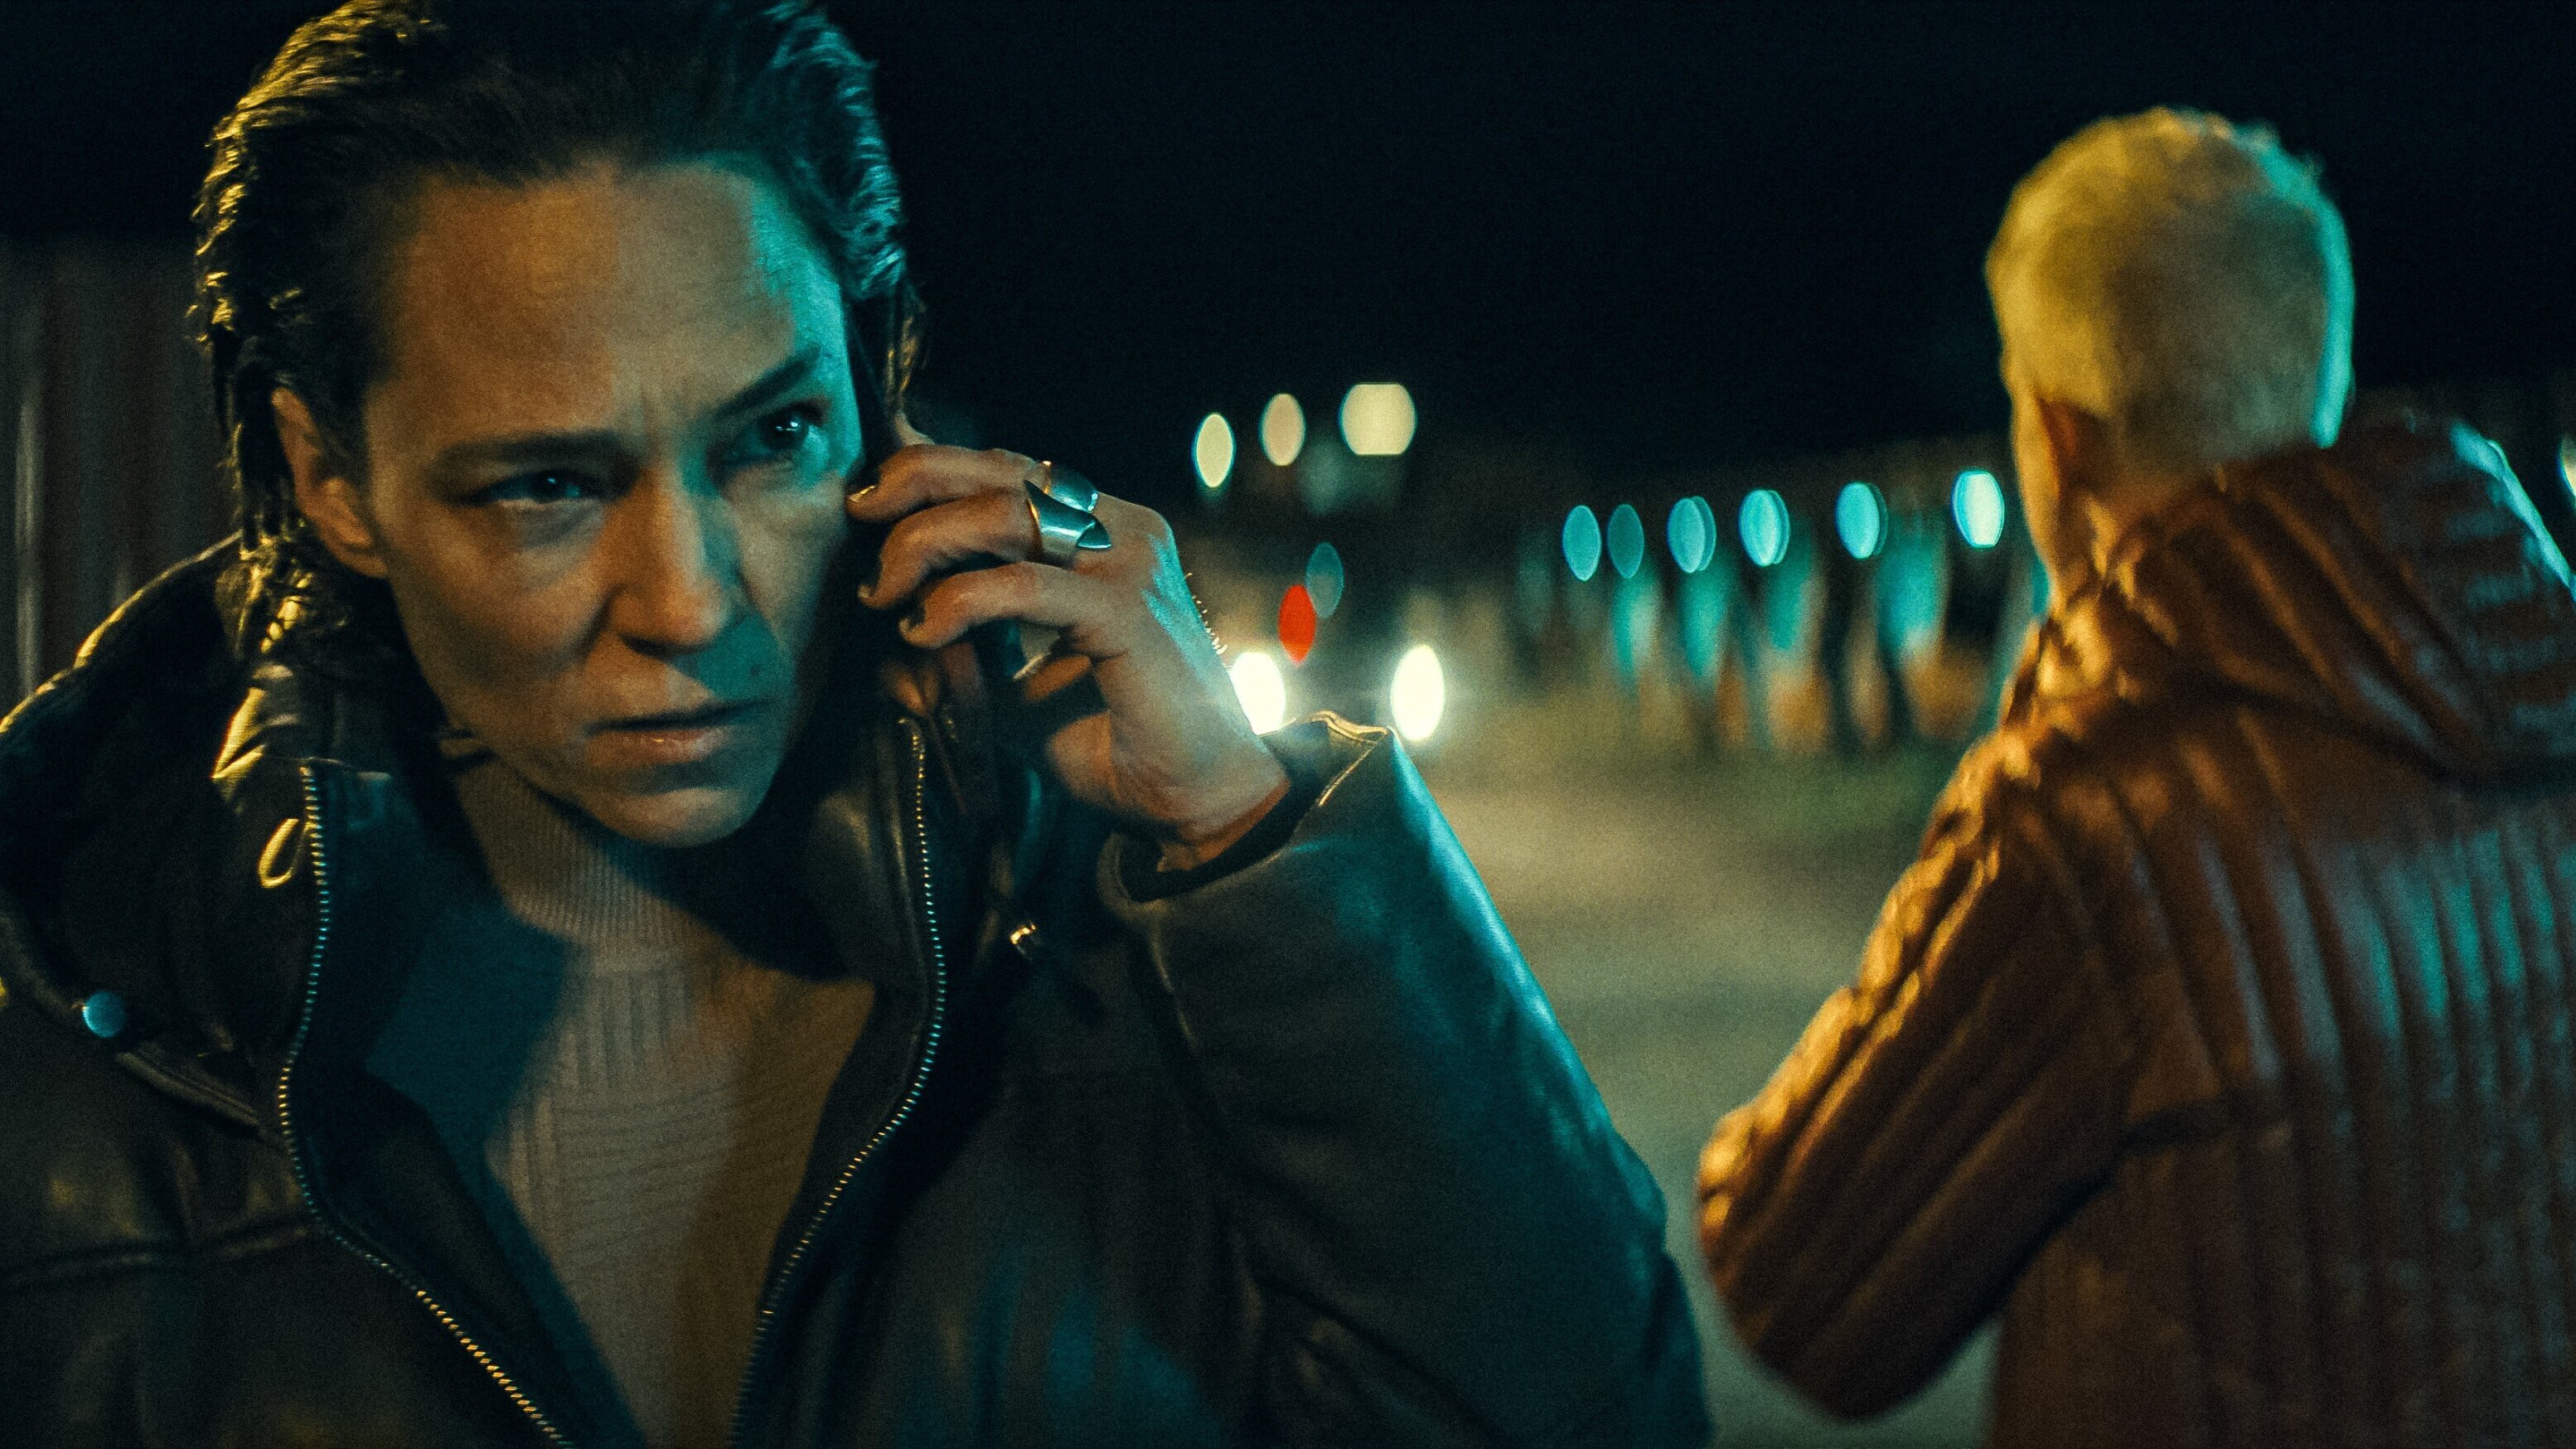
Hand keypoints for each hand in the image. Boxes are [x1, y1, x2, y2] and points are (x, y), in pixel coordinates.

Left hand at [849, 427, 1288, 868]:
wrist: (1202, 800)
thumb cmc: (1117, 744)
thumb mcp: (1018, 683)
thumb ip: (970, 641)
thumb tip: (892, 619)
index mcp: (1110, 533)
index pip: (1010, 472)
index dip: (933, 472)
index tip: (870, 505)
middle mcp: (1125, 531)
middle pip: (1001, 471)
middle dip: (914, 483)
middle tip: (859, 516)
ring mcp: (1132, 564)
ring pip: (1005, 514)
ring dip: (925, 544)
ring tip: (884, 593)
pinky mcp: (1129, 611)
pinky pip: (1023, 585)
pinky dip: (961, 601)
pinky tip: (925, 632)